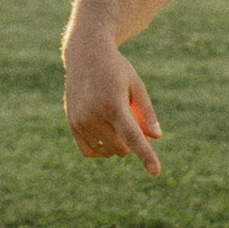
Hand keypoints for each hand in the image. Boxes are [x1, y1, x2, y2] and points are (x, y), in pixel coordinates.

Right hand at [65, 41, 163, 172]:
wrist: (85, 56)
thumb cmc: (116, 70)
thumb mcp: (137, 86)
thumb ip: (146, 113)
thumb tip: (155, 138)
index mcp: (113, 105)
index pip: (133, 137)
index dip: (146, 156)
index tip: (156, 172)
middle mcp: (94, 116)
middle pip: (122, 148)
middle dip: (132, 142)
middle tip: (133, 121)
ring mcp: (80, 122)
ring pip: (107, 151)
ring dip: (117, 144)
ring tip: (117, 120)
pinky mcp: (72, 124)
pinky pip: (89, 151)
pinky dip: (101, 150)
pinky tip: (106, 134)